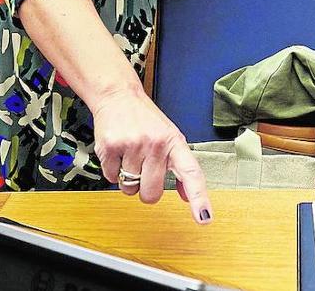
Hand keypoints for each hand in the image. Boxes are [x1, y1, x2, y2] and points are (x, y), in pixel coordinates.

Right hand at [91, 86, 211, 219]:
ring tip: (130, 156)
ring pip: (129, 188)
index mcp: (175, 142)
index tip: (204, 218)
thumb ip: (180, 166)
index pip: (191, 173)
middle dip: (146, 189)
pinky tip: (117, 153)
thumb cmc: (146, 120)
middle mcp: (156, 143)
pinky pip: (111, 178)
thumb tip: (187, 197)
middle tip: (144, 170)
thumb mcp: (170, 138)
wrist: (118, 96)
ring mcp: (133, 144)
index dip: (198, 198)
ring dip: (128, 179)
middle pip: (151, 193)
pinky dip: (112, 171)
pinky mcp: (110, 146)